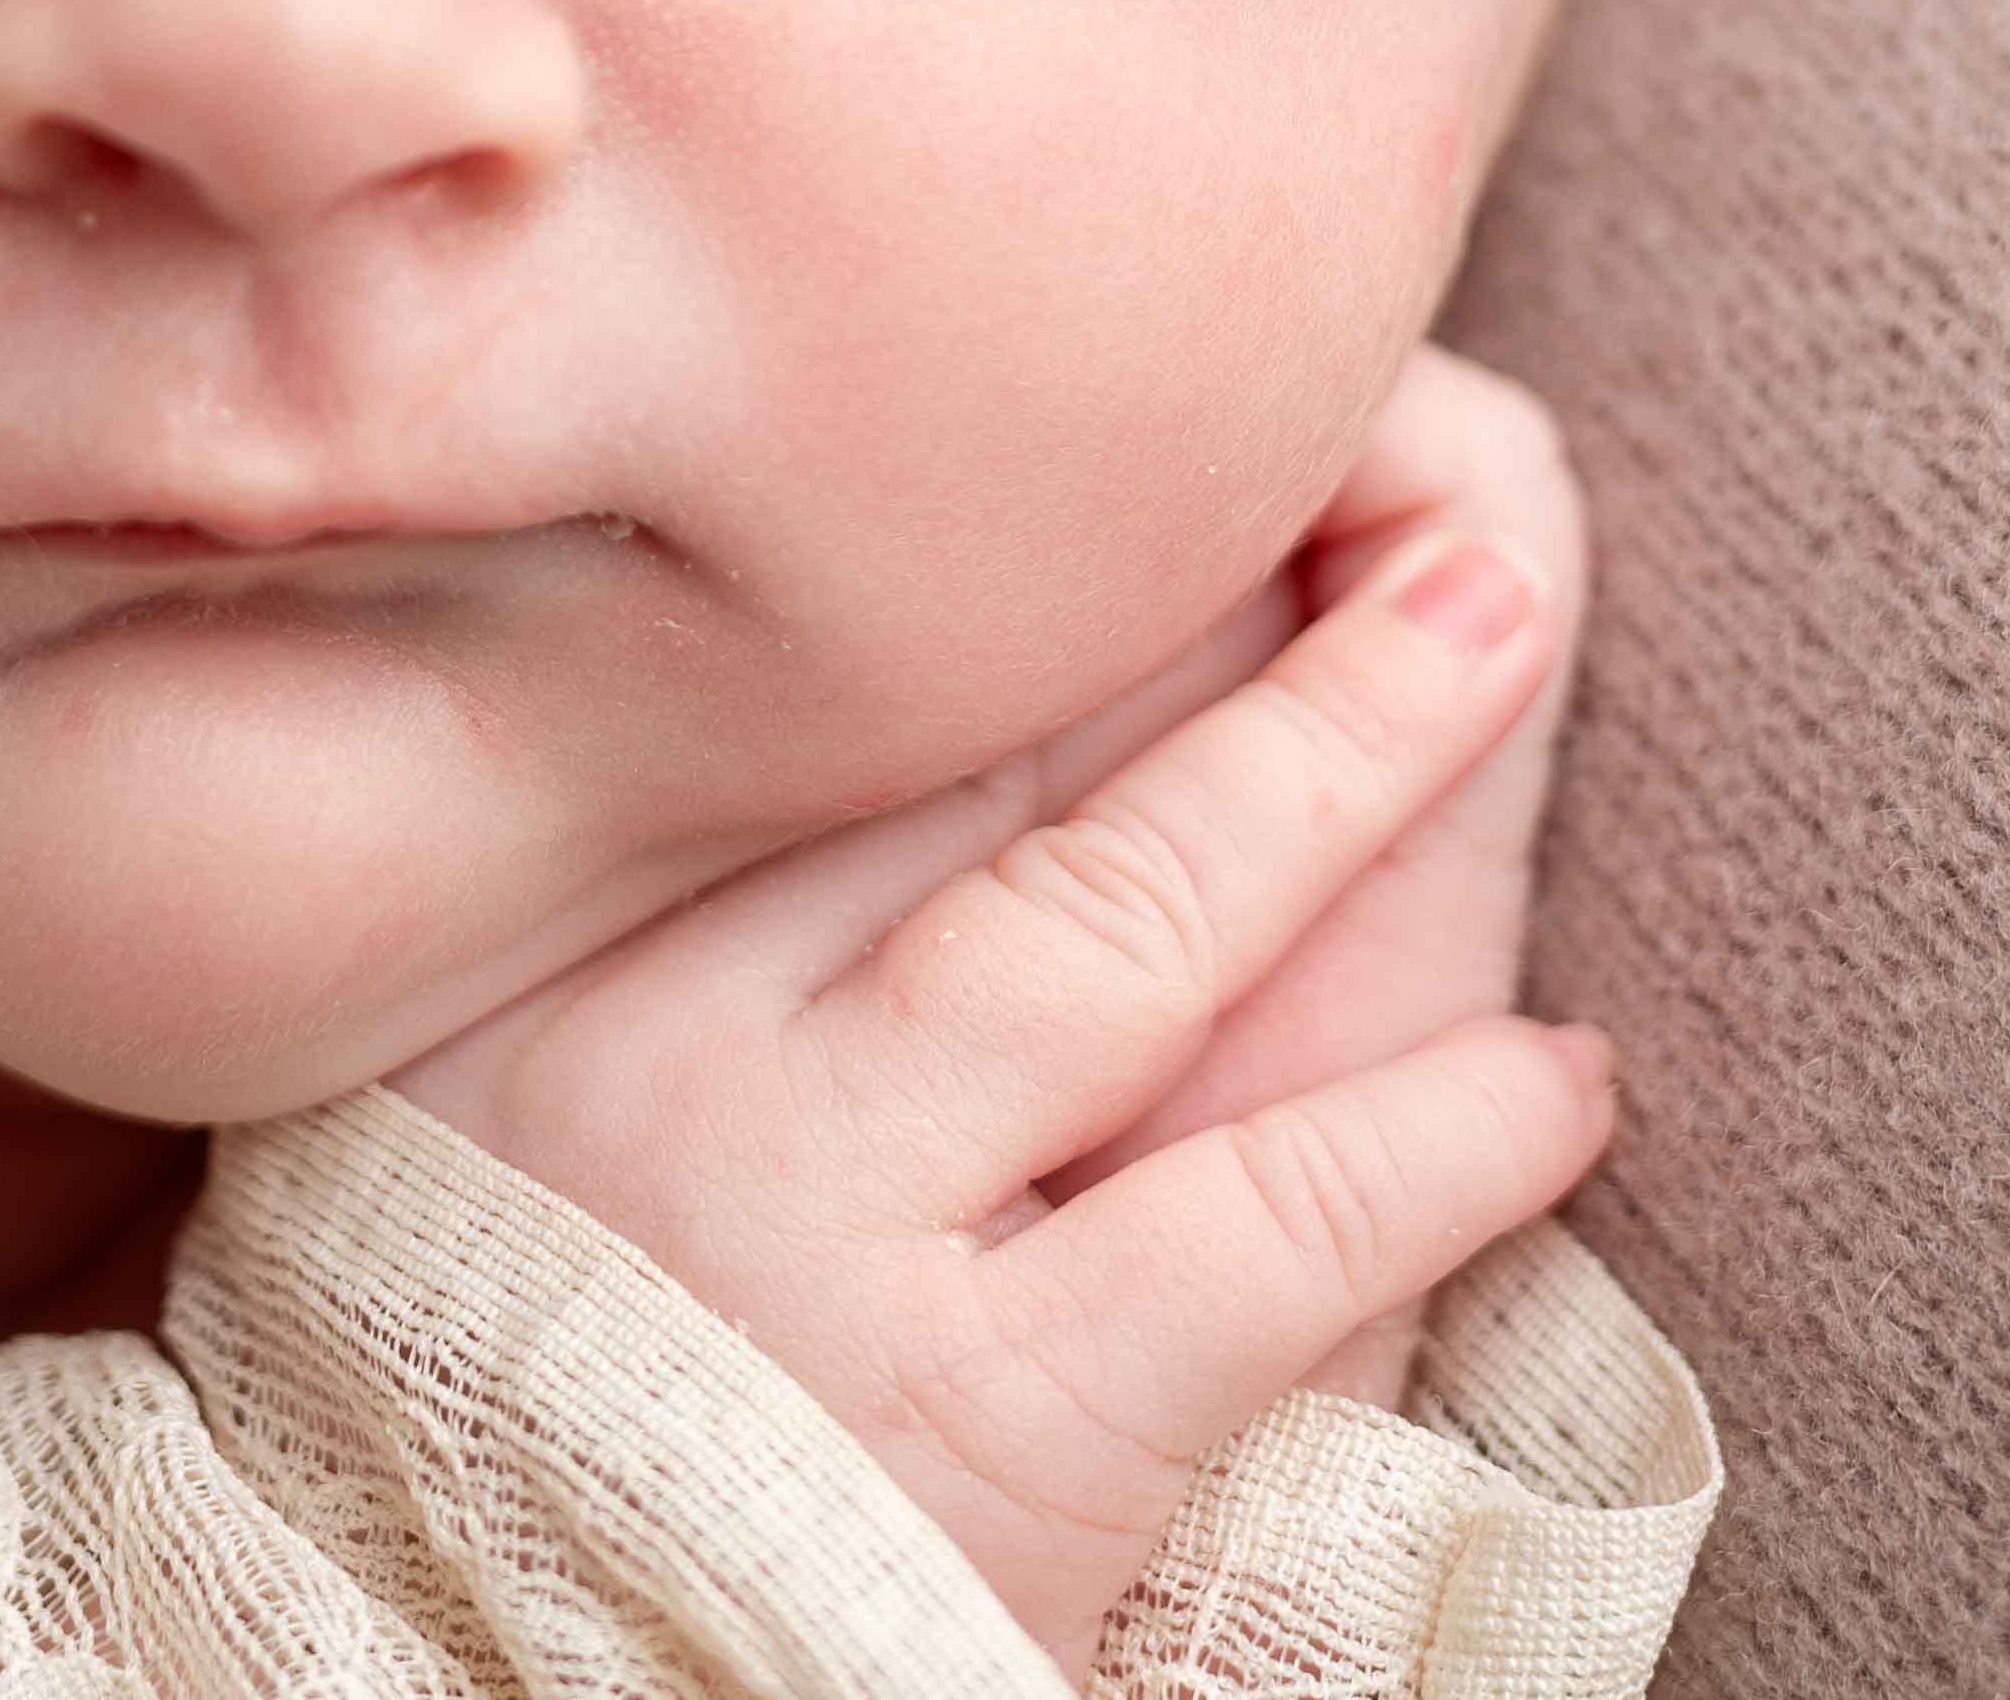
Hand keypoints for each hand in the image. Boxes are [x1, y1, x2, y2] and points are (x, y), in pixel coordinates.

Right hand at [380, 374, 1614, 1669]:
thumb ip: (690, 899)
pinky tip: (1553, 1081)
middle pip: (986, 735)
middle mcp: (655, 1048)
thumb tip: (916, 651)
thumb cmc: (540, 1392)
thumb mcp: (512, 1093)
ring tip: (1502, 611)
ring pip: (1122, 911)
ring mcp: (815, 1231)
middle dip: (1206, 582)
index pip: (840, 672)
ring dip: (1346, 746)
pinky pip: (1256, 1231)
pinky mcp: (983, 1430)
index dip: (1044, 542)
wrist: (456, 1695)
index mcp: (539, 947)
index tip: (1196, 436)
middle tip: (1408, 456)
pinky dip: (1431, 1136)